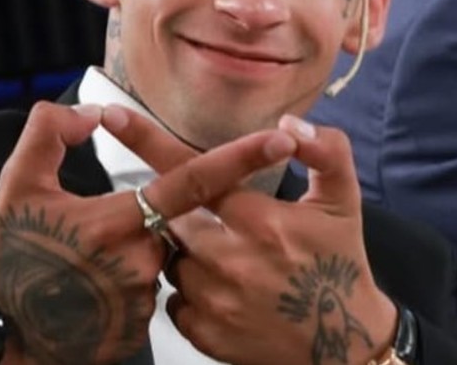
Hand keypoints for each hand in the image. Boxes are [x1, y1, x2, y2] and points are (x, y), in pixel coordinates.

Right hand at [0, 102, 288, 364]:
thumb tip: (90, 114)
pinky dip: (121, 286)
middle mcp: (138, 262)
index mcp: (116, 221)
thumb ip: (50, 131)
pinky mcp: (135, 331)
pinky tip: (86, 292)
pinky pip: (143, 294)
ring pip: (155, 259)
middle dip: (143, 220)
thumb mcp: (16, 181)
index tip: (281, 140)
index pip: (194, 182)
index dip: (240, 158)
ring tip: (79, 266)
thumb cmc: (5, 256)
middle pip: (169, 224)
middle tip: (87, 236)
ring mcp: (139, 301)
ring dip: (128, 254)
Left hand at [105, 106, 396, 364]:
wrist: (343, 346)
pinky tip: (224, 295)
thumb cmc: (340, 265)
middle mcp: (229, 259)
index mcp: (259, 220)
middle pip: (175, 218)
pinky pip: (173, 301)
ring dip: (190, 256)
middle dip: (190, 218)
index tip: (113, 115)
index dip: (149, 141)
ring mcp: (213, 300)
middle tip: (225, 229)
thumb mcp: (342, 202)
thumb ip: (325, 152)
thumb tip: (289, 126)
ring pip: (171, 260)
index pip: (192, 172)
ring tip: (231, 265)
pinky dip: (190, 295)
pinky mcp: (204, 333)